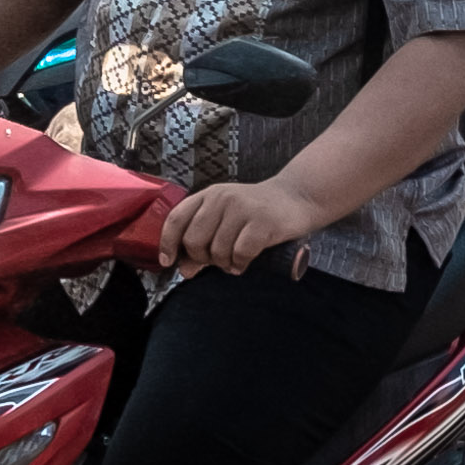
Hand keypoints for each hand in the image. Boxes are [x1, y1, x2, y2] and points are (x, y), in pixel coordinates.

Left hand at [156, 174, 330, 276]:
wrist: (297, 197)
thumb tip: (184, 269)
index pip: (176, 219)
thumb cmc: (258, 211)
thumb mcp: (226, 219)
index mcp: (208, 195)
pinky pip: (240, 254)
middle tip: (218, 259)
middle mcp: (222, 198)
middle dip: (203, 258)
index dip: (167, 244)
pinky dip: (240, 264)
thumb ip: (203, 240)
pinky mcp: (262, 222)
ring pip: (217, 251)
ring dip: (225, 263)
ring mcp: (242, 209)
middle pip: (194, 240)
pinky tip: (245, 261)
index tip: (168, 262)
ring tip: (235, 259)